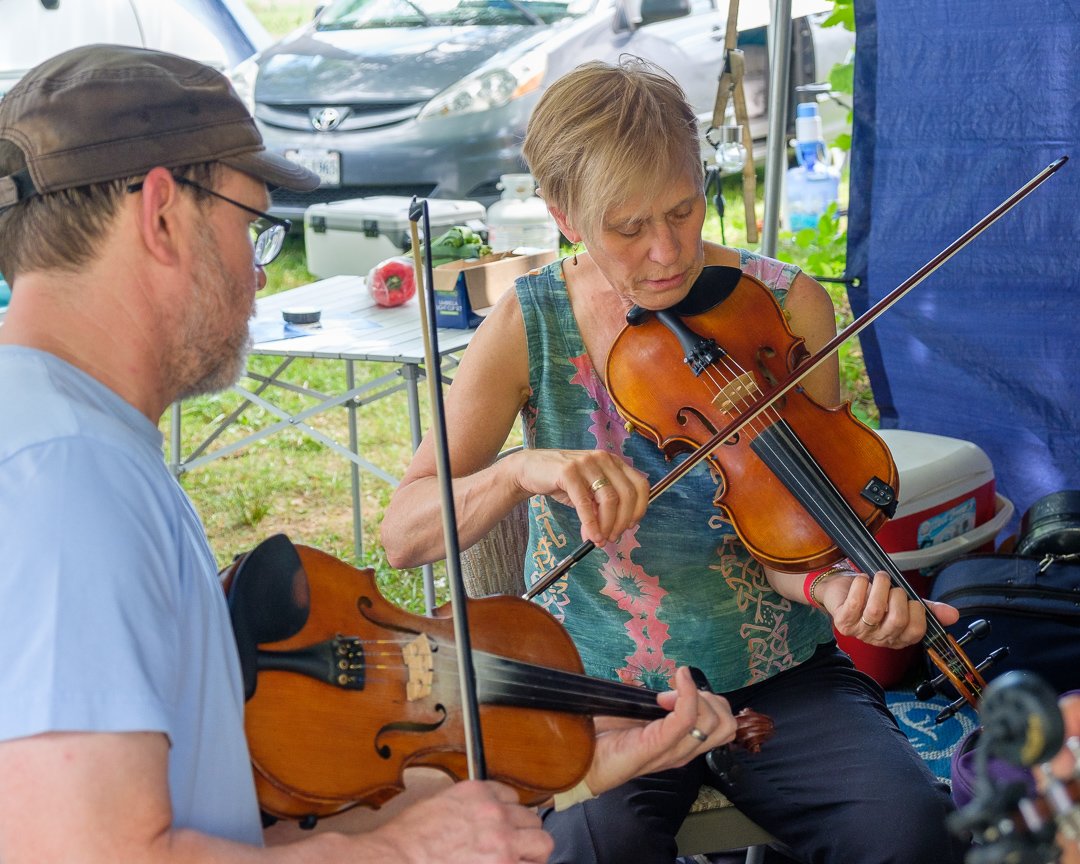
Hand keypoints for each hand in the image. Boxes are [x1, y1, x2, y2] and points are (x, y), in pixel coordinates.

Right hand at [364, 780, 552, 863]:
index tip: (503, 826)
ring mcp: (503, 842)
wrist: (396, 860)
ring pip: (541, 843)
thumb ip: (464, 808)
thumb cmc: (406, 841)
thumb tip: (475, 821)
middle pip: (531, 819)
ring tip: (520, 863)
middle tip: (515, 848)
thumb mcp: (437, 806)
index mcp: (477, 793)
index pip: (511, 797)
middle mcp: (495, 813)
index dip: (506, 815)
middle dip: (524, 834)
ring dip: (532, 854)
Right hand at [509, 448, 649, 545]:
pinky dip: (590, 523)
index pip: (640, 485)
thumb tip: (611, 533)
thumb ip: (603, 508)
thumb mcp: (589, 492)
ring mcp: (587, 463)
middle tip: (612, 538)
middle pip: (627, 494)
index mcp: (614, 462)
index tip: (630, 526)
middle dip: (622, 521)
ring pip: (609, 499)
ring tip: (600, 540)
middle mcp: (604, 459)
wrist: (530, 469)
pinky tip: (589, 535)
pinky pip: (585, 502)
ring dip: (607, 525)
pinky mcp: (568, 471)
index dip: (639, 508)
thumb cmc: (563, 481)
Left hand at [584, 666, 736, 795]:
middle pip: (726, 725)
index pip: (723, 724)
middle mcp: (684, 750)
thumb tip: (666, 684)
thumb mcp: (638, 714)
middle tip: (675, 695)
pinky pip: (687, 719)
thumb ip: (656, 702)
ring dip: (697, 697)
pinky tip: (676, 680)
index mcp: (682, 744)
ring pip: (714, 722)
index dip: (708, 699)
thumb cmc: (606, 737)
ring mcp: (673, 750)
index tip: (674, 689)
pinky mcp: (658, 746)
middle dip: (710, 699)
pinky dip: (687, 693)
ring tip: (666, 696)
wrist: (582, 761)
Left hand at [822, 570, 958, 648]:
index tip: (912, 599)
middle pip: (897, 621)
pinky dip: (861, 586)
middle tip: (894, 587)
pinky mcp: (843, 622)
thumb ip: (928, 607)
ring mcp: (860, 632)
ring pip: (876, 611)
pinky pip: (855, 604)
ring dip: (881, 587)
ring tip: (880, 577)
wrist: (841, 587)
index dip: (917, 613)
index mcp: (898, 637)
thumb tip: (954, 614)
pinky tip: (863, 579)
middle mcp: (880, 639)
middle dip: (899, 597)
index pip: (916, 633)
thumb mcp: (904, 601)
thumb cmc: (874, 594)